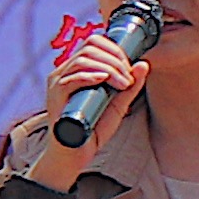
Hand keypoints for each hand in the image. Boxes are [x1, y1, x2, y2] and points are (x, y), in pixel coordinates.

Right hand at [28, 24, 143, 183]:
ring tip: (121, 84)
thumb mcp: (117, 106)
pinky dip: (90, 76)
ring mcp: (57, 83)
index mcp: (77, 69)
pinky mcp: (55, 97)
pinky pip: (71, 78)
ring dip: (109, 68)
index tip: (130, 68)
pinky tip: (103, 80)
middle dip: (116, 60)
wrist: (74, 156)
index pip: (94, 42)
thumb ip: (130, 86)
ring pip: (83, 59)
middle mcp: (64, 72)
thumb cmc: (92, 130)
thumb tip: (143, 64)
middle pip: (90, 47)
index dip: (116, 50)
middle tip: (127, 80)